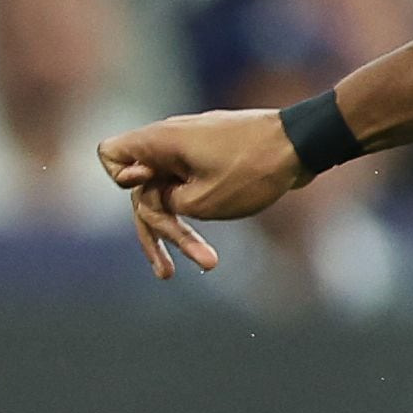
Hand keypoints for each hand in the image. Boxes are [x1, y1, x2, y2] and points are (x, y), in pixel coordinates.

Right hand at [97, 108, 303, 280]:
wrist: (302, 145)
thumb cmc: (251, 169)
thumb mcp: (201, 200)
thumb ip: (165, 205)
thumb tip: (160, 201)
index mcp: (160, 141)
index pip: (110, 154)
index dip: (121, 180)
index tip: (147, 193)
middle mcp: (170, 143)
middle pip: (141, 190)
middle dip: (155, 229)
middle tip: (166, 271)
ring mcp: (191, 152)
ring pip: (169, 195)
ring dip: (179, 233)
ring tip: (201, 267)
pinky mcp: (211, 161)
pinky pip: (190, 189)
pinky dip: (196, 216)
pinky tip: (208, 253)